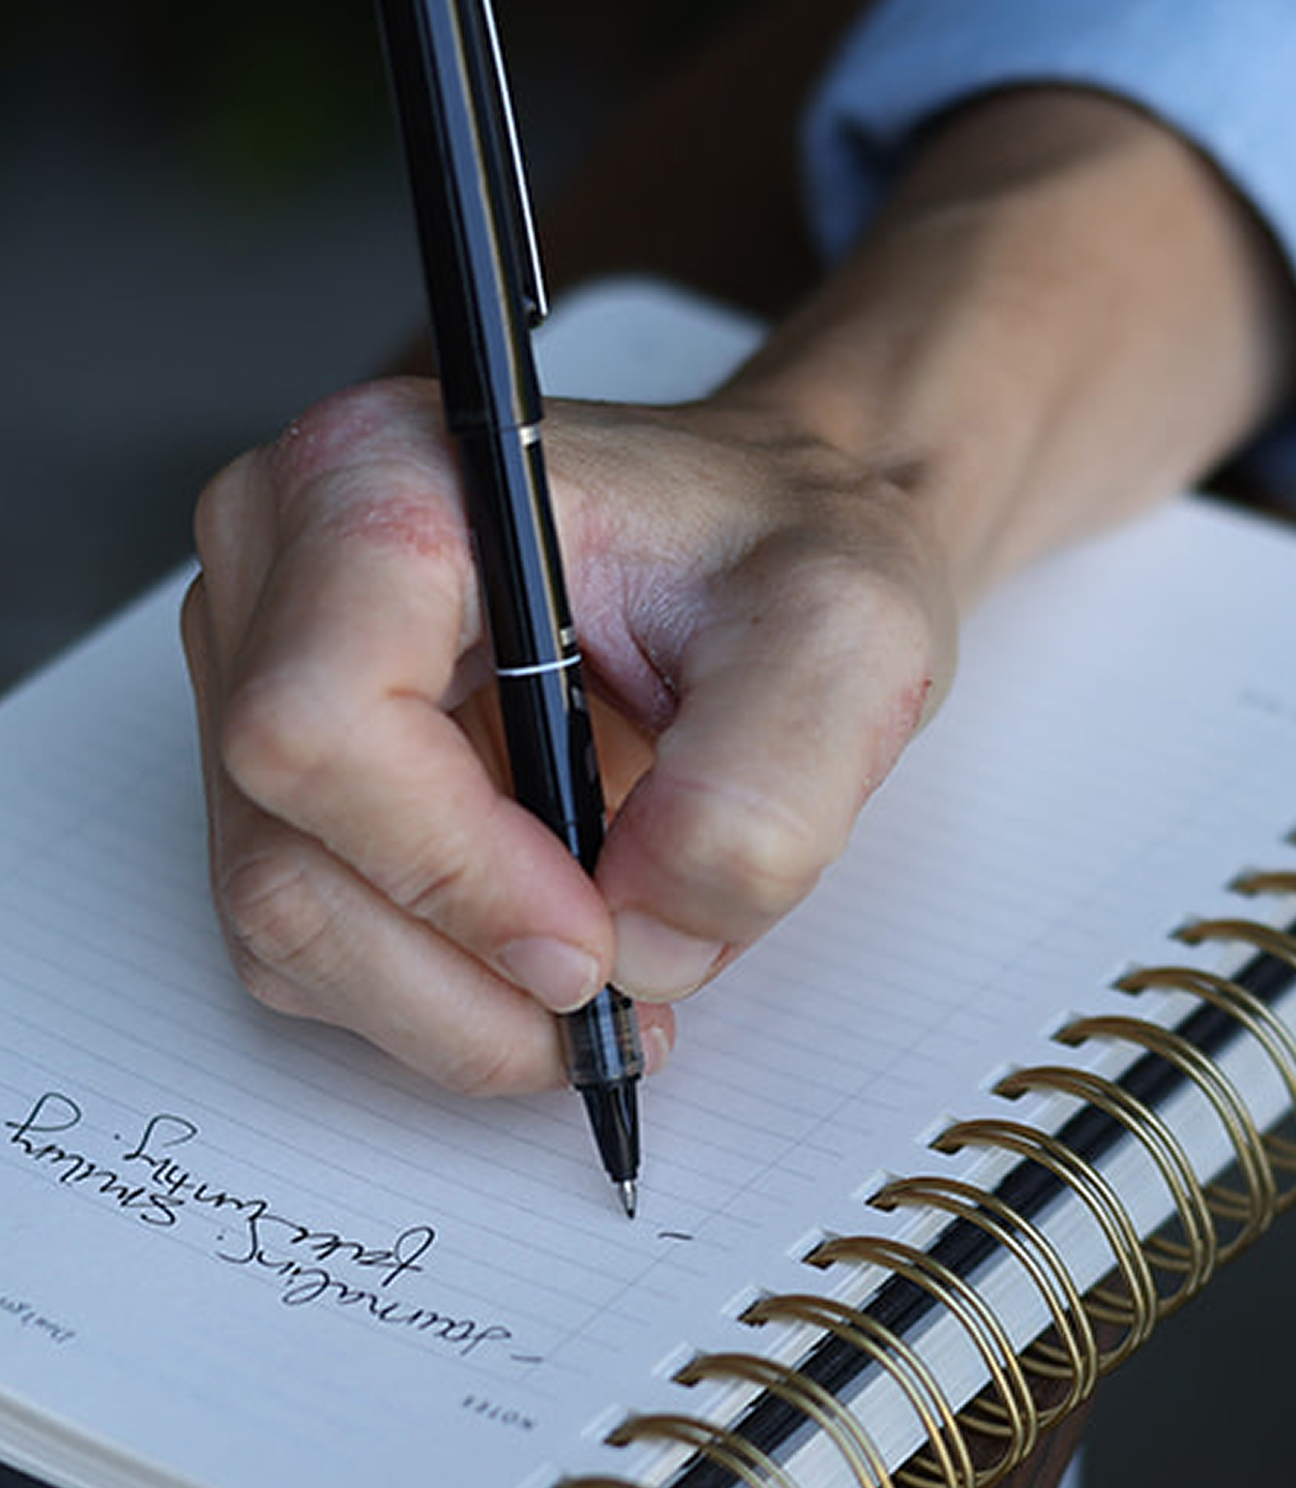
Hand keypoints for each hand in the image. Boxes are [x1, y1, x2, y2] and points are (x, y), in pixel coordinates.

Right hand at [186, 378, 954, 1093]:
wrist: (770, 549)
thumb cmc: (784, 552)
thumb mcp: (845, 641)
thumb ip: (763, 798)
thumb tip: (640, 942)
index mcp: (384, 482)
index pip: (317, 726)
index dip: (452, 871)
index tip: (596, 939)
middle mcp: (282, 563)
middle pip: (283, 855)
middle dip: (463, 976)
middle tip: (621, 998)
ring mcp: (257, 670)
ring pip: (283, 922)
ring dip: (454, 1006)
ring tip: (610, 987)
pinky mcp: (282, 769)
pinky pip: (307, 942)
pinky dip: (432, 992)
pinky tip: (549, 956)